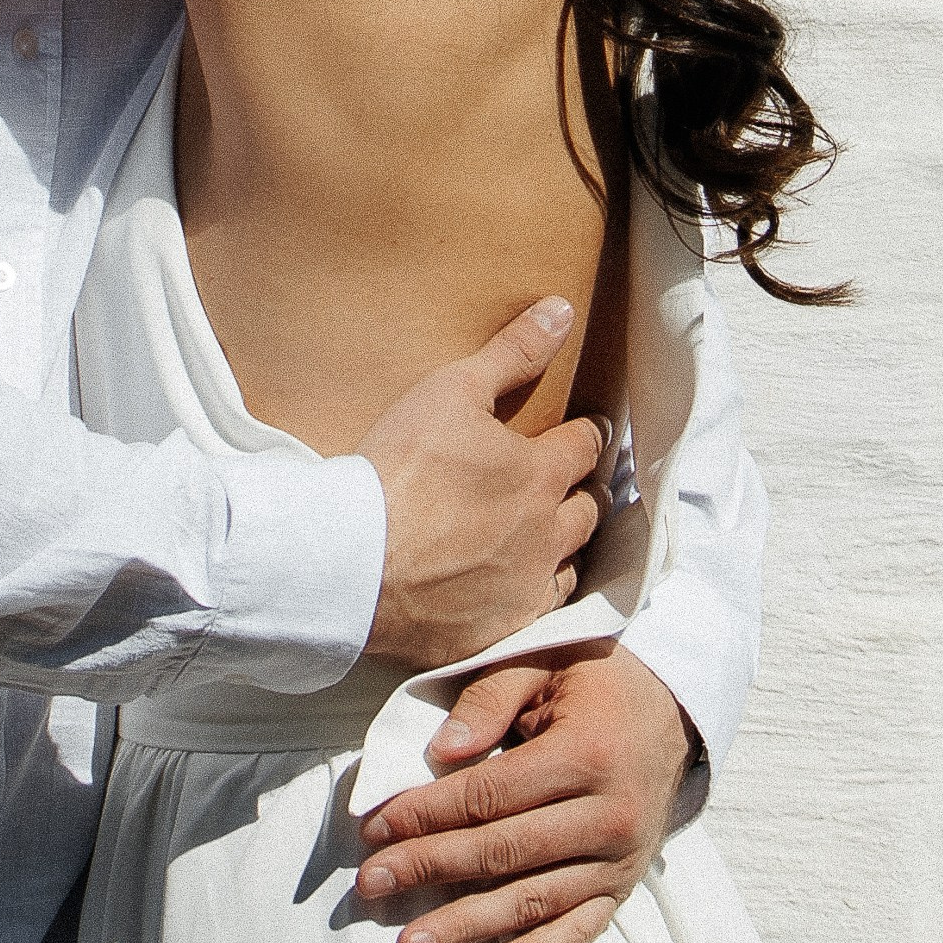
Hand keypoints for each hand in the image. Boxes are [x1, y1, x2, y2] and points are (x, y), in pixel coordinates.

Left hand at [353, 641, 696, 942]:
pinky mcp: (624, 887)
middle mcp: (608, 815)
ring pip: (532, 901)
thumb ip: (490, 700)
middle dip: (430, 869)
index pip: (489, 796)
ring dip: (466, 926)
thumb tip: (439, 752)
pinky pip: (579, 929)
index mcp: (586, 754)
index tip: (376, 830)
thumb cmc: (595, 681)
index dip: (428, 814)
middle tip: (371, 886)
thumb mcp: (544, 663)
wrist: (674, 713)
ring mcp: (619, 859)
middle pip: (502, 853)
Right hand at [360, 302, 604, 670]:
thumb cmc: (399, 469)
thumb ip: (512, 352)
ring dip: (570, 545)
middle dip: (586, 489)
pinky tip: (528, 589)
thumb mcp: (451, 391)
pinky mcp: (499, 632)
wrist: (354, 564)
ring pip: (572, 564)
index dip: (589, 432)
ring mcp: (525, 588)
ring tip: (560, 533)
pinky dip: (540, 596)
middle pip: (589, 508)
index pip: (587, 445)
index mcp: (539, 474)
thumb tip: (562, 311)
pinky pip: (539, 615)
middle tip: (579, 480)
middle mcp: (545, 534)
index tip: (589, 429)